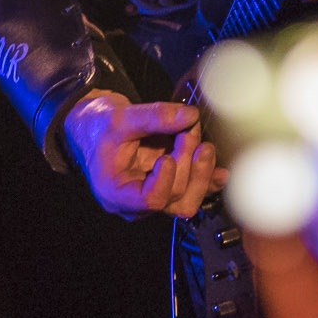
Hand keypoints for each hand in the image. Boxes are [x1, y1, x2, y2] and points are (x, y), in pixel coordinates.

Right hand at [63, 93, 224, 218]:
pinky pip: (192, 193)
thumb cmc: (100, 127)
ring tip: (205, 147)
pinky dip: (207, 180)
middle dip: (187, 162)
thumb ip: (155, 117)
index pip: (149, 200)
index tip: (168, 157)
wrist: (97, 128)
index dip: (167, 181)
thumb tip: (190, 115)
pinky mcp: (167, 189)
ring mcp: (153, 198)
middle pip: (174, 197)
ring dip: (201, 173)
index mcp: (115, 192)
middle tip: (190, 131)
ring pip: (187, 200)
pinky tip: (220, 170)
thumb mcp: (121, 118)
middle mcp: (135, 203)